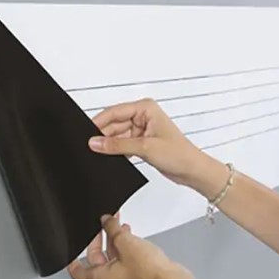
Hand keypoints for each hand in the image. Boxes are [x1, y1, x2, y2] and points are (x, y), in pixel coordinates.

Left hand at [66, 212, 193, 278]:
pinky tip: (129, 234)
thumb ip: (112, 229)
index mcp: (102, 277)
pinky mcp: (136, 273)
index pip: (78, 272)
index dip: (72, 261)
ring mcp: (124, 277)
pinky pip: (124, 257)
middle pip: (96, 259)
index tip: (70, 251)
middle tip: (101, 225)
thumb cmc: (148, 270)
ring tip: (117, 224)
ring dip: (114, 239)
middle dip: (99, 239)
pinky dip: (124, 245)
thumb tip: (106, 221)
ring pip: (112, 256)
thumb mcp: (125, 242)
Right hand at [87, 97, 204, 186]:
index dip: (99, 122)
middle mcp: (143, 116)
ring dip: (110, 145)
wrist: (192, 170)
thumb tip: (96, 142)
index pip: (115, 112)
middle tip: (91, 147)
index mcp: (145, 108)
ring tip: (101, 154)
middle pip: (114, 123)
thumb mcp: (145, 148)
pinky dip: (117, 151)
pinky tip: (111, 158)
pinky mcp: (141, 142)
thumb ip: (117, 145)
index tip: (86, 134)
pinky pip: (122, 144)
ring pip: (116, 135)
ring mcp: (142, 129)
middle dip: (103, 136)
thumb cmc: (179, 154)